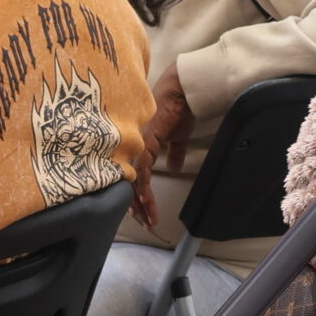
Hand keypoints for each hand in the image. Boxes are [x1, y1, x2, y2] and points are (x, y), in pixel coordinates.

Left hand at [131, 65, 193, 227]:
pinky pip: (143, 169)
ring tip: (148, 219)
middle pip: (132, 182)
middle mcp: (134, 147)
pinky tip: (146, 201)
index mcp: (140, 146)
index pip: (135, 176)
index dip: (137, 196)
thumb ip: (173, 153)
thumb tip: (173, 167)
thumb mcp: (177, 137)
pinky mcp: (146, 141)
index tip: (141, 211)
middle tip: (145, 223)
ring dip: (142, 202)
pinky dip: (144, 186)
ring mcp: (138, 144)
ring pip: (135, 179)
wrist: (183, 91)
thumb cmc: (179, 109)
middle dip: (138, 206)